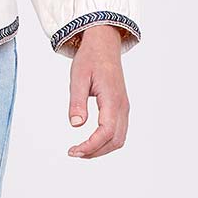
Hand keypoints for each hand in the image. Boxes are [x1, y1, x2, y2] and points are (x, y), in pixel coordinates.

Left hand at [67, 24, 129, 158]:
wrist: (104, 45)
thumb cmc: (90, 58)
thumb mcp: (78, 77)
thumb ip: (77, 101)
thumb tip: (75, 124)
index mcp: (112, 99)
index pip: (106, 132)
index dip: (91, 146)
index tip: (74, 151)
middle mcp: (122, 106)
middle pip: (115, 140)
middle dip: (95, 151)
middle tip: (74, 152)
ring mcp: (123, 107)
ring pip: (119, 138)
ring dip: (101, 149)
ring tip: (81, 150)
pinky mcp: (120, 106)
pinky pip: (118, 130)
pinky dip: (106, 141)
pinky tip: (91, 141)